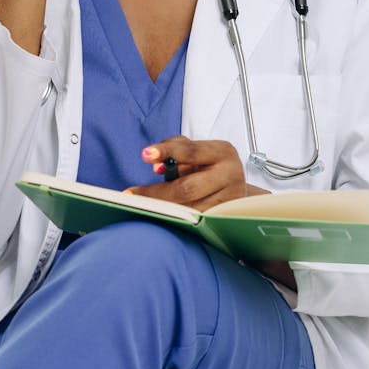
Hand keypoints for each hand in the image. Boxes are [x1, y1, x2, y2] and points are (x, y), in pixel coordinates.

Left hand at [127, 137, 295, 289]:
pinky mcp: (222, 218)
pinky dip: (173, 217)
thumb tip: (155, 164)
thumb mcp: (197, 150)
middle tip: (131, 194)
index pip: (190, 152)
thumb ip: (175, 149)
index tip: (146, 154)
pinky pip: (193, 220)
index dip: (167, 152)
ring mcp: (228, 200)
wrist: (237, 189)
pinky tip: (158, 215)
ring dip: (162, 208)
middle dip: (156, 192)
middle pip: (187, 188)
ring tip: (141, 205)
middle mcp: (230, 175)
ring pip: (189, 208)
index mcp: (223, 152)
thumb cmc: (211, 165)